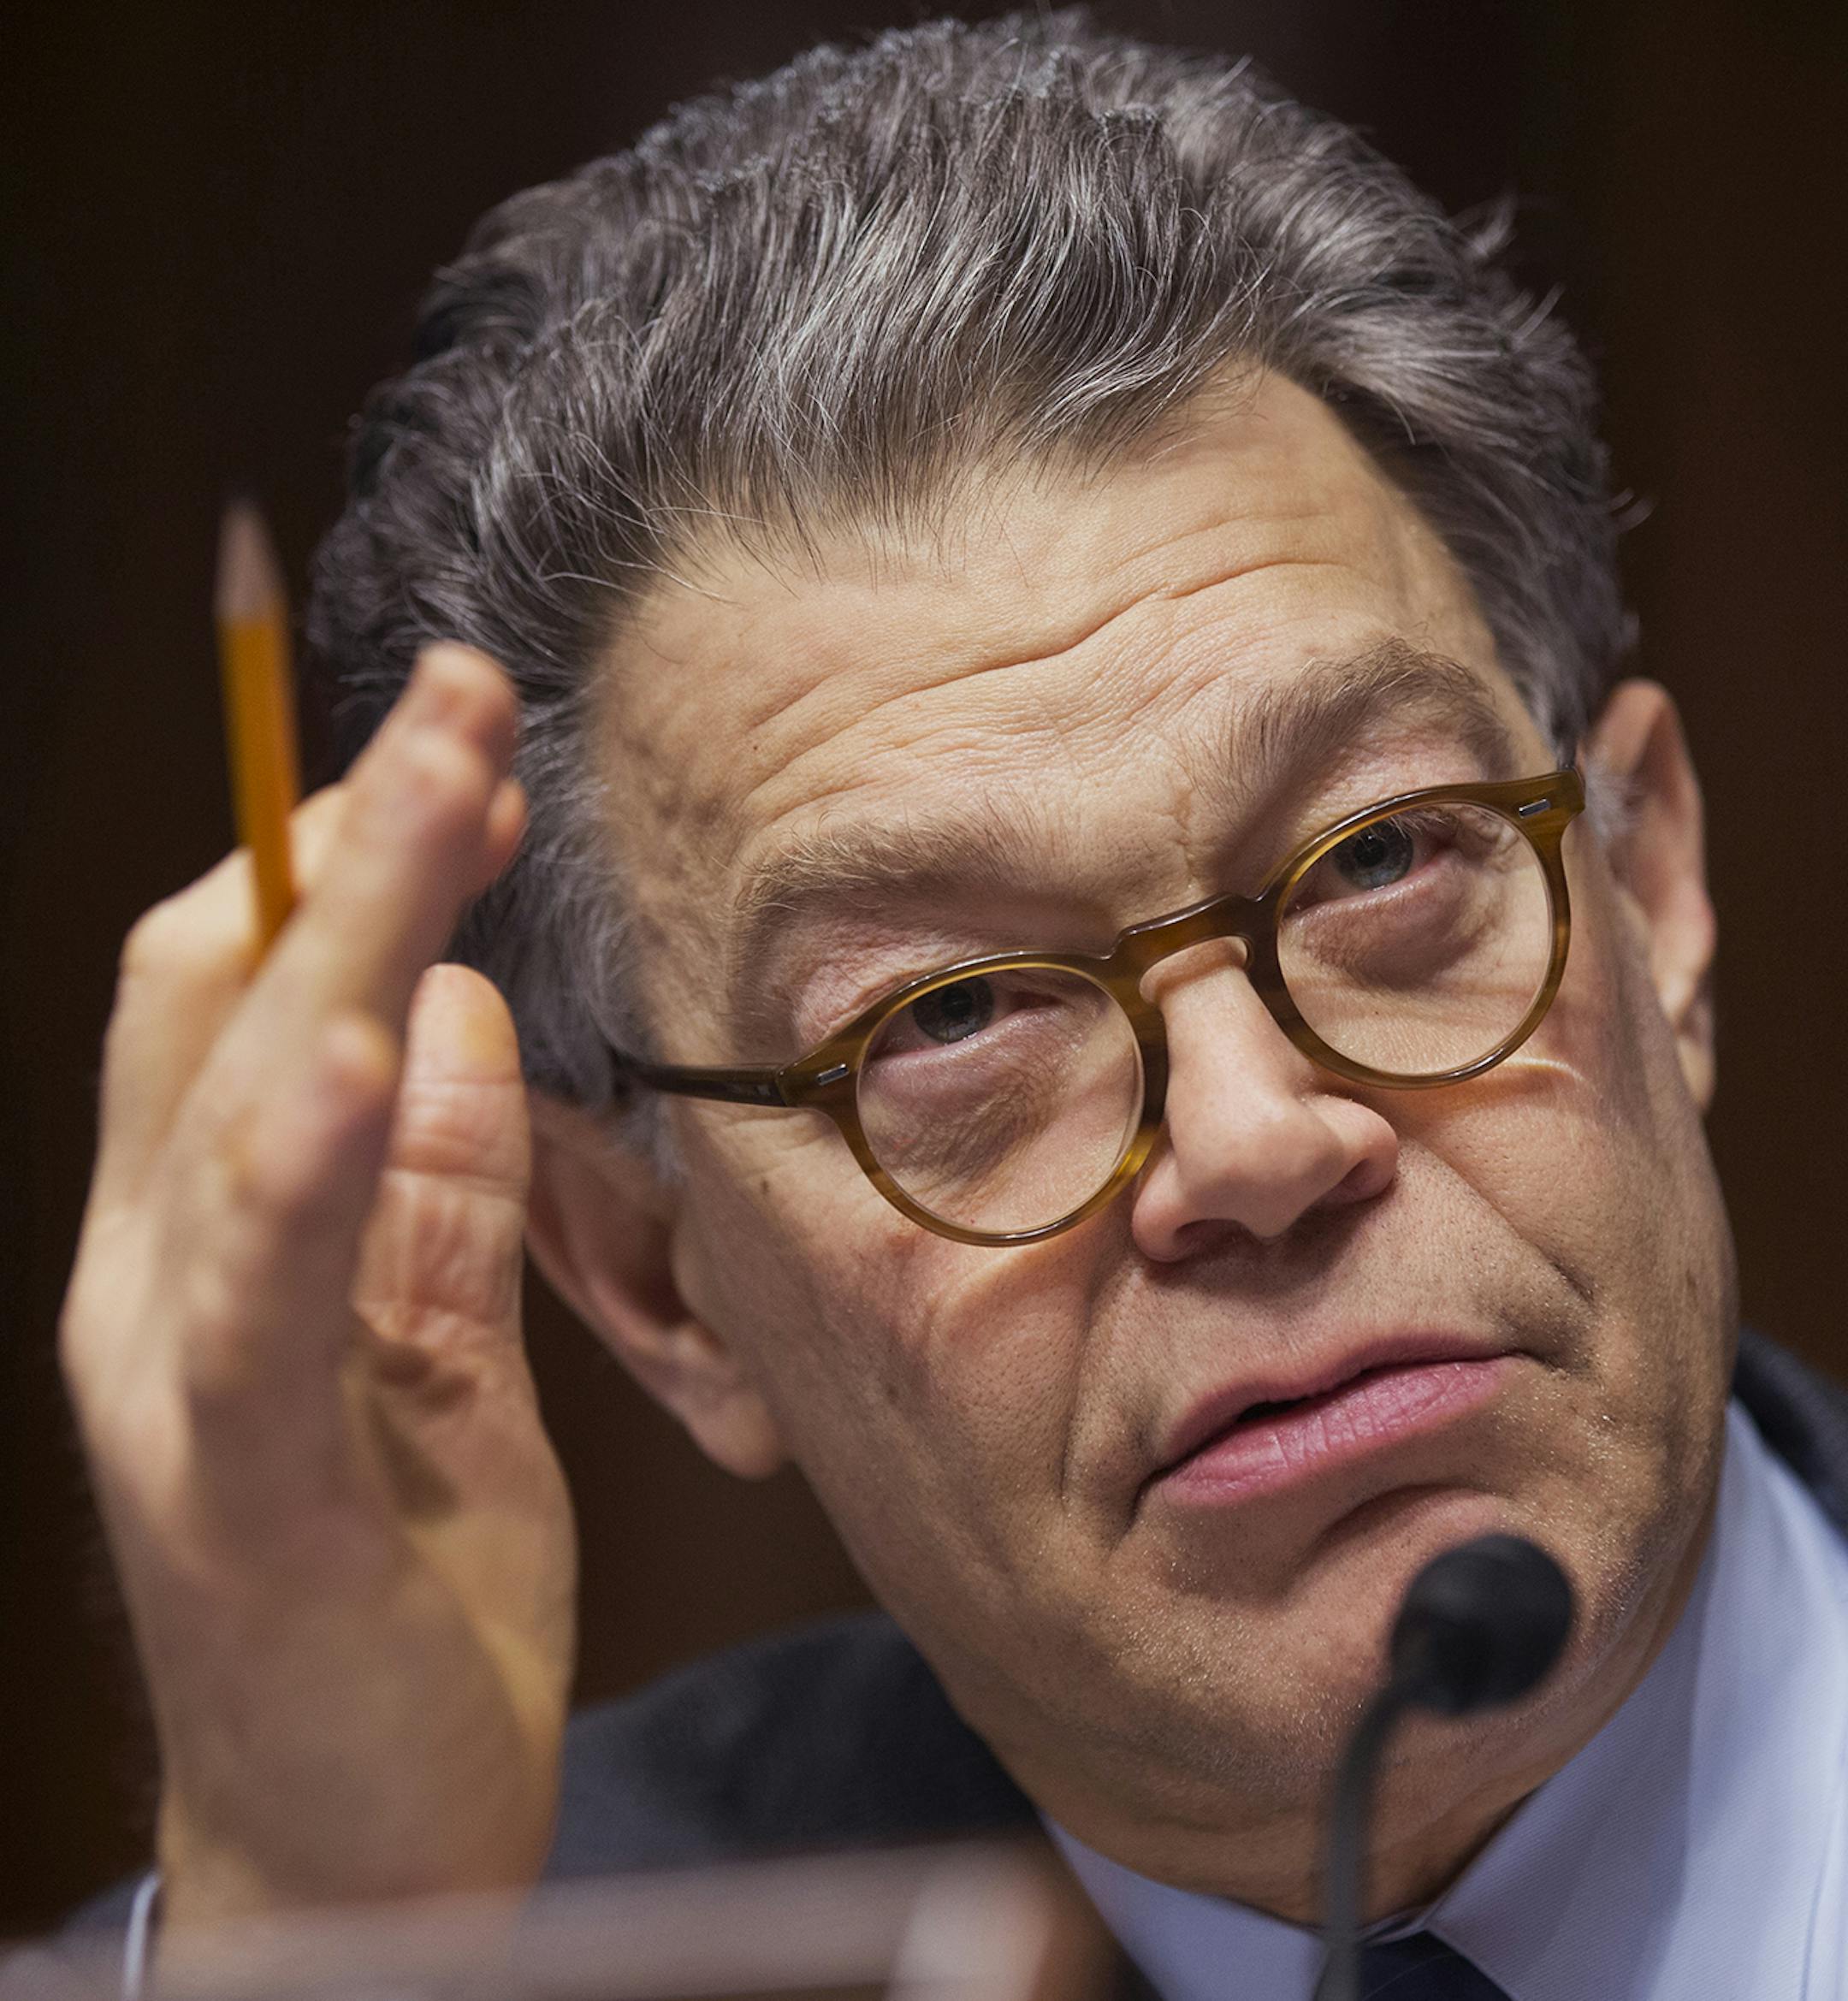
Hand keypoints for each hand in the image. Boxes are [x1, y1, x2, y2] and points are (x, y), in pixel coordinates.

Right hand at [60, 646, 576, 1927]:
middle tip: (465, 697)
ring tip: (434, 790)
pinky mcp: (243, 1489)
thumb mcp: (437, 1357)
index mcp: (214, 1242)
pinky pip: (273, 1303)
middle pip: (230, 999)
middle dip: (352, 837)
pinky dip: (317, 1168)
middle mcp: (160, 1281)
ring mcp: (181, 1382)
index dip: (341, 855)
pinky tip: (376, 1056)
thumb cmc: (395, 1594)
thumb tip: (467, 1018)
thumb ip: (437, 1196)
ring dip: (346, 933)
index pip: (244, 990)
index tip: (460, 753)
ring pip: (243, 1104)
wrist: (359, 1846)